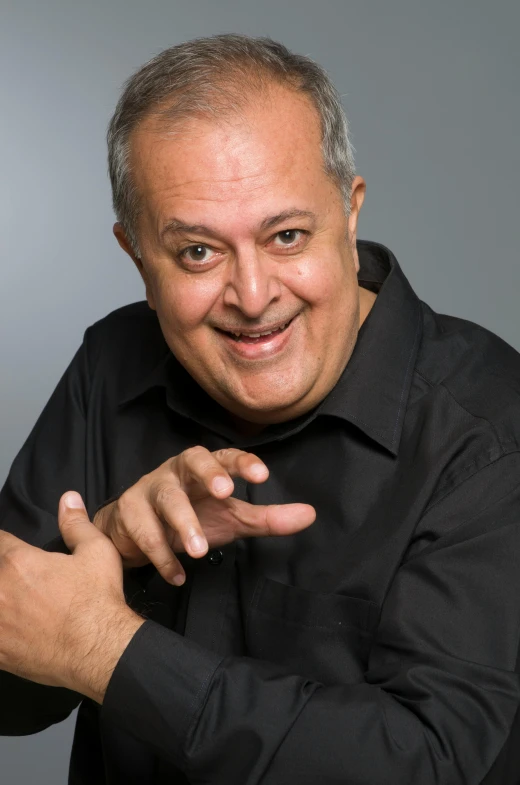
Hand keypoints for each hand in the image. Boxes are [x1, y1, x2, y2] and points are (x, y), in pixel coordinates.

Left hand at [0, 492, 143, 700]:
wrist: (100, 650)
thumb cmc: (98, 598)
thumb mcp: (97, 551)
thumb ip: (76, 523)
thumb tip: (68, 498)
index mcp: (18, 561)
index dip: (4, 543)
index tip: (9, 548)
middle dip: (3, 570)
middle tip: (18, 578)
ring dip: (0, 599)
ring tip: (9, 601)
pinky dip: (0, 628)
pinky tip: (9, 627)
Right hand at [93, 447, 315, 584]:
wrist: (133, 532)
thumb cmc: (191, 515)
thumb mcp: (230, 517)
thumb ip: (266, 517)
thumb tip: (310, 515)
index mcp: (203, 467)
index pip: (224, 456)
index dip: (242, 462)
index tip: (262, 475)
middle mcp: (175, 471)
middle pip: (190, 461)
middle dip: (208, 475)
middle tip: (226, 494)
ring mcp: (148, 489)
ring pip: (165, 500)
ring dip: (182, 525)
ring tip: (199, 551)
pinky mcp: (127, 514)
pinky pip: (144, 534)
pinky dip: (162, 558)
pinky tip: (178, 576)